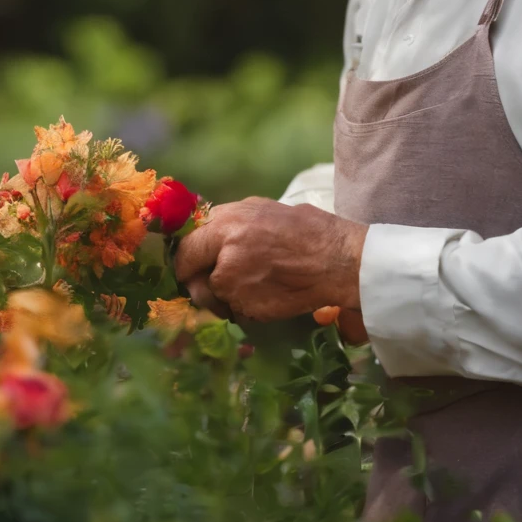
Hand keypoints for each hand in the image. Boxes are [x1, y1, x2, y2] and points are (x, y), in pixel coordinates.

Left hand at [174, 198, 366, 325]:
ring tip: (251, 285)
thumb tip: (204, 232)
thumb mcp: (261, 210)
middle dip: (198, 282)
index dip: (185, 258)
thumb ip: (228, 223)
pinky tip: (265, 294)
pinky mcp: (248, 309)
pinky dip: (244, 307)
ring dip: (223, 297)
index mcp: (226, 223)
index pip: (185, 246)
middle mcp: (225, 254)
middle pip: (191, 277)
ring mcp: (235, 285)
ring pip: (213, 297)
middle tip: (213, 282)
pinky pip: (234, 311)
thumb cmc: (305, 229)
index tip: (188, 265)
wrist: (335, 260)